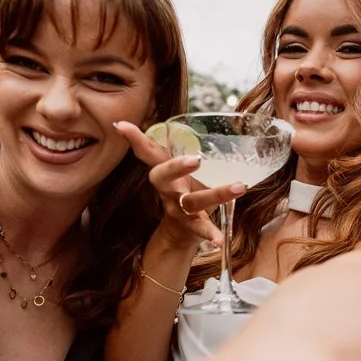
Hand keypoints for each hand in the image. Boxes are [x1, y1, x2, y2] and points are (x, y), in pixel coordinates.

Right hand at [115, 121, 245, 249]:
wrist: (181, 232)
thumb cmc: (187, 190)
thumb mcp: (185, 170)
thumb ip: (192, 148)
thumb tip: (220, 120)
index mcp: (165, 171)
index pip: (148, 152)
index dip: (134, 139)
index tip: (121, 125)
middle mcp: (167, 189)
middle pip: (162, 176)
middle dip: (175, 166)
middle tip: (195, 160)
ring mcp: (176, 209)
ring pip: (192, 201)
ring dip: (217, 193)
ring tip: (239, 187)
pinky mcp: (189, 226)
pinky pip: (199, 229)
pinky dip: (210, 234)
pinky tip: (220, 240)